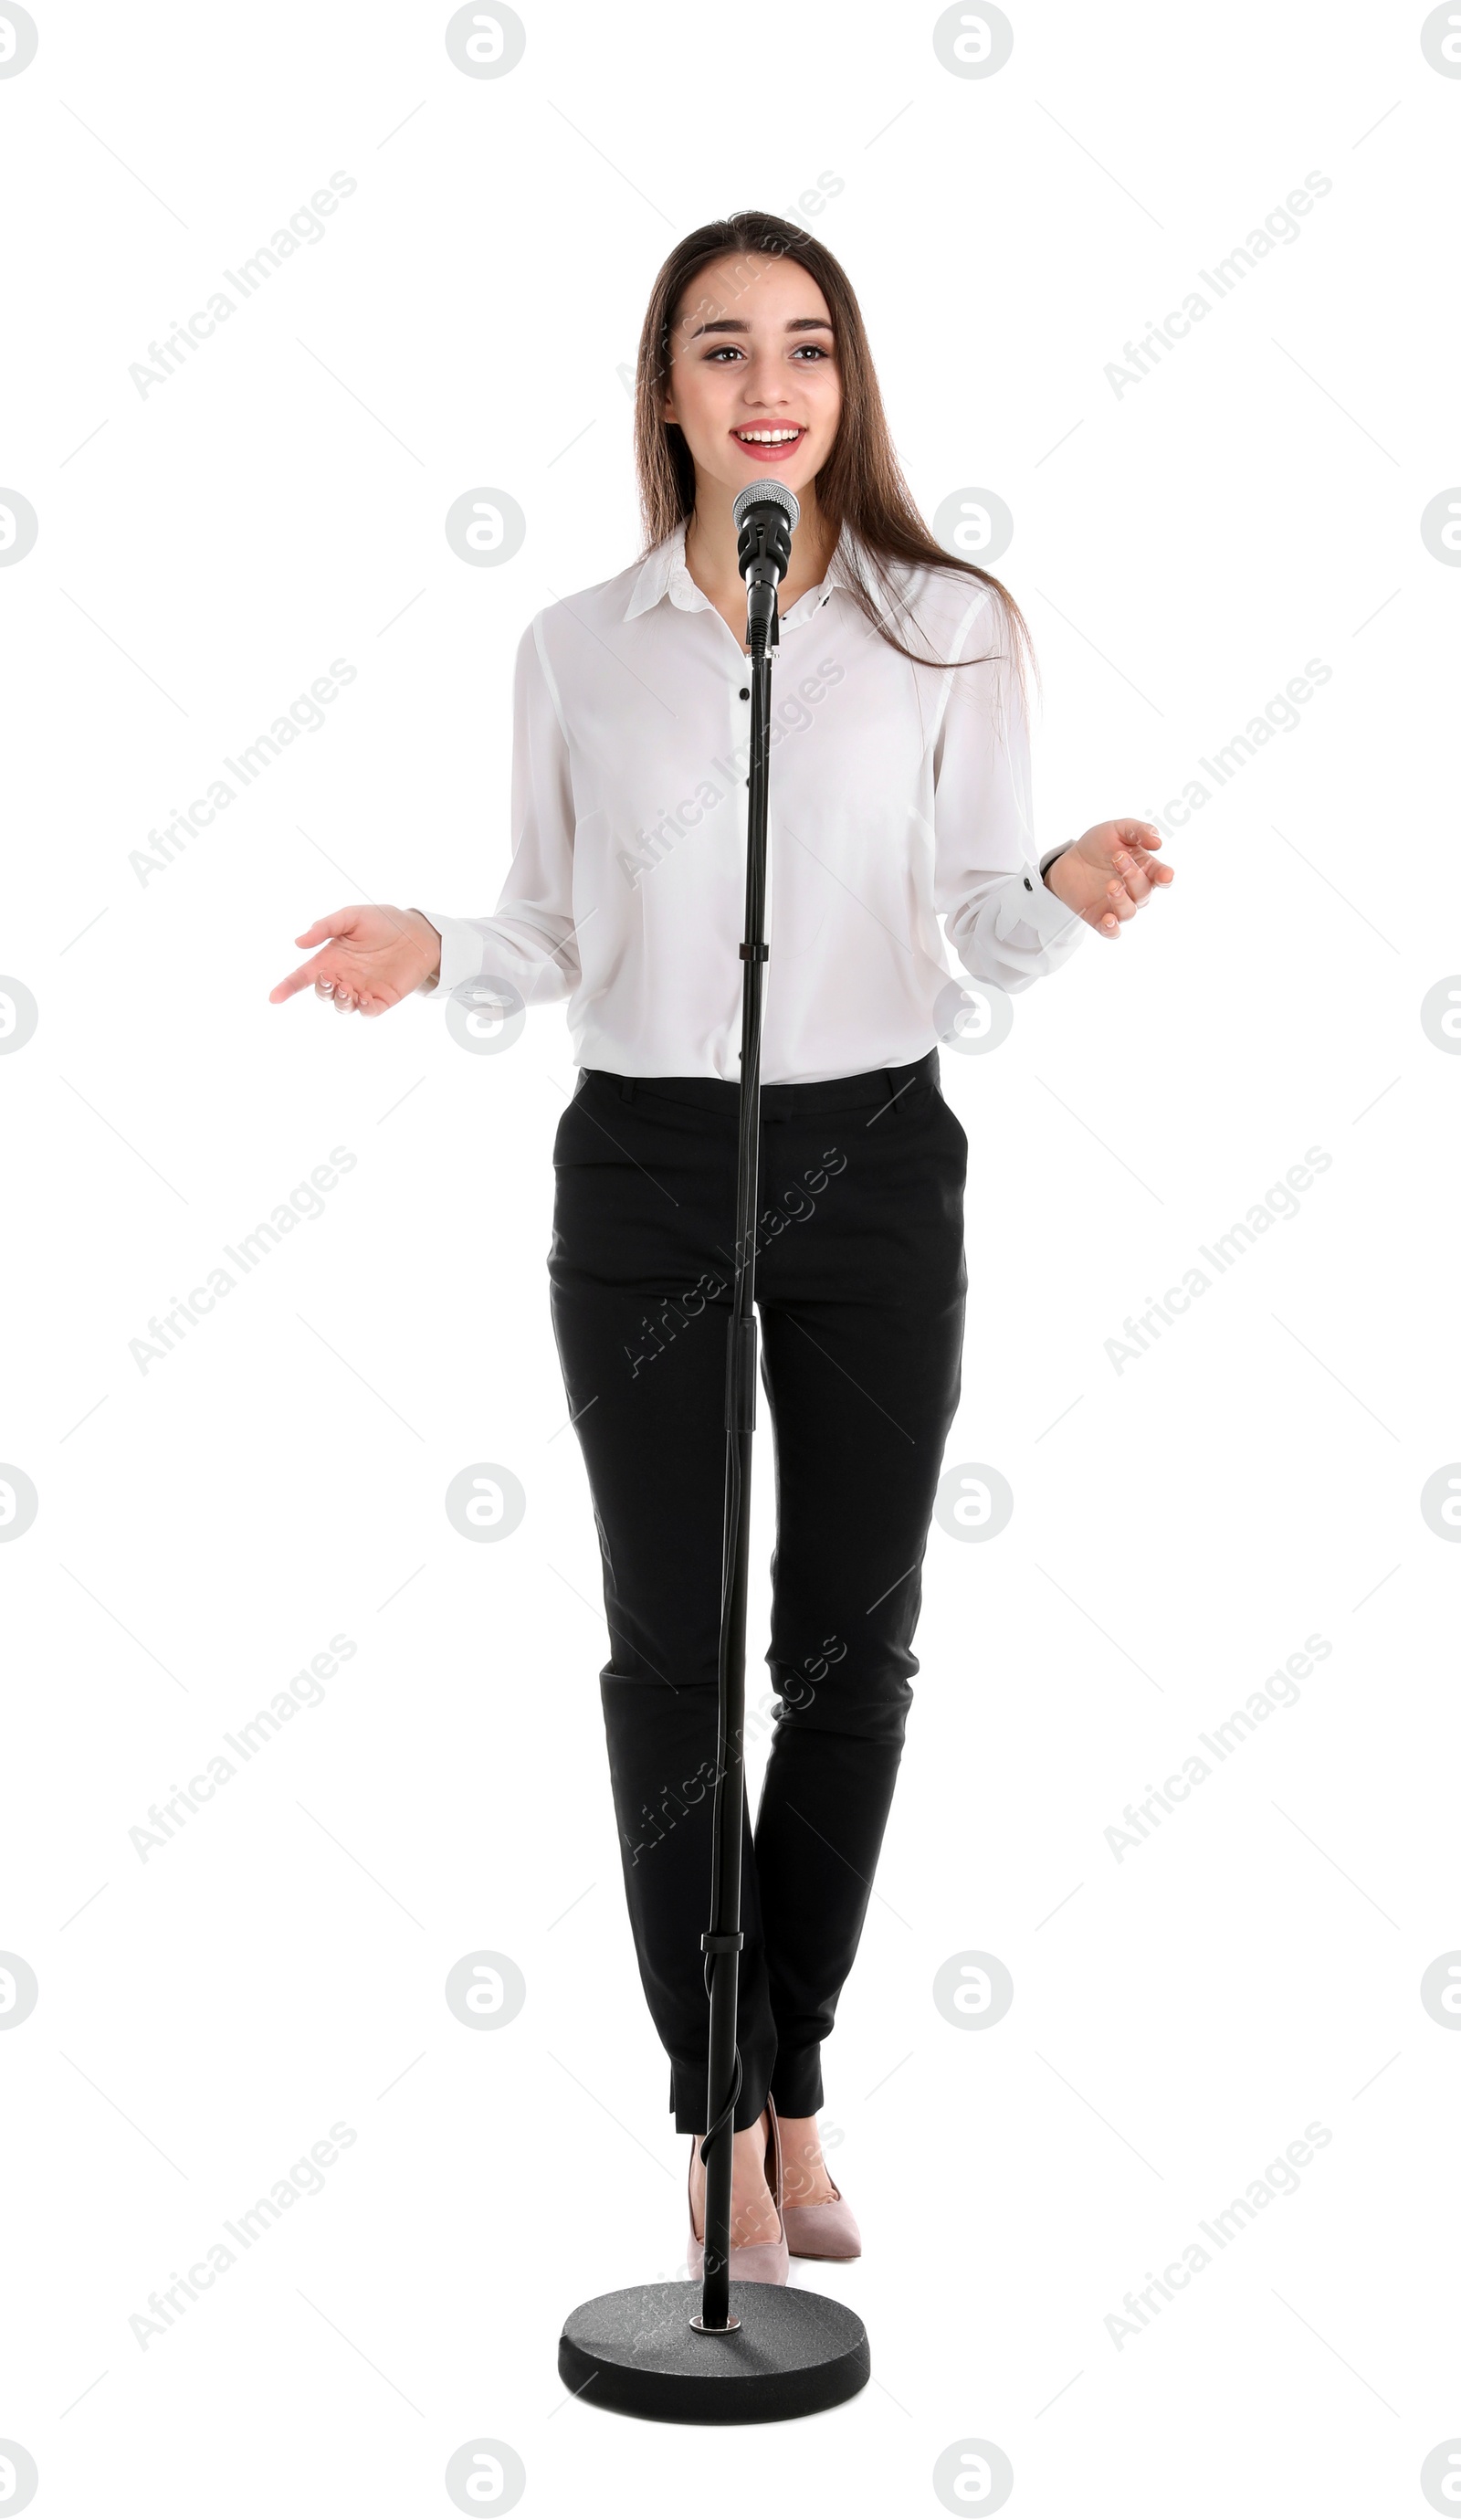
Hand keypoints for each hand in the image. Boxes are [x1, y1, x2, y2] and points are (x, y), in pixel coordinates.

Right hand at [268, 905, 441, 1013]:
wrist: (416, 931)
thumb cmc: (382, 922)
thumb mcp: (352, 917)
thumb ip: (326, 927)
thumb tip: (298, 942)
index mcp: (330, 959)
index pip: (303, 977)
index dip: (287, 987)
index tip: (274, 997)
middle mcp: (343, 977)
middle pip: (322, 993)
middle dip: (321, 990)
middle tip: (328, 978)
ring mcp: (361, 990)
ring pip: (342, 1006)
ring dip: (339, 1000)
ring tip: (346, 987)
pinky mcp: (381, 1000)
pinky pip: (367, 1012)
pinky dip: (362, 1008)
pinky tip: (363, 996)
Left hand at [1043, 820, 1172, 936]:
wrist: (1069, 859)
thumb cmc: (1099, 845)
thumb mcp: (1117, 830)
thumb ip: (1138, 831)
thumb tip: (1158, 841)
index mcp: (1145, 869)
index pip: (1161, 876)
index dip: (1165, 877)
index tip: (1165, 875)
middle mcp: (1135, 890)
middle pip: (1143, 892)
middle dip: (1133, 876)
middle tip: (1118, 858)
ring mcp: (1118, 906)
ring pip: (1129, 912)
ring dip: (1122, 899)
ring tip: (1111, 885)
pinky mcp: (1100, 918)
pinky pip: (1112, 931)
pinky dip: (1112, 929)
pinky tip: (1108, 920)